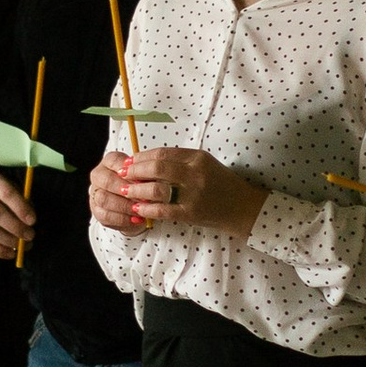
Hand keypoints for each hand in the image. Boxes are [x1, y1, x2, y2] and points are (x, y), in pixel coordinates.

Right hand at [0, 167, 35, 263]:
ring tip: (23, 245)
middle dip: (16, 227)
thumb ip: (25, 206)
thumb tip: (29, 225)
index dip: (20, 208)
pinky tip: (12, 253)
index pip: (6, 193)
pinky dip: (0, 250)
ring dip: (9, 241)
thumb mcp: (19, 195)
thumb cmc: (9, 200)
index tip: (33, 221)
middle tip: (30, 236)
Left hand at [90, 145, 265, 239]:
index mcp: (197, 158)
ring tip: (126, 191)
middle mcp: (195, 174)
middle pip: (157, 168)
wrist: (242, 207)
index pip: (163, 153)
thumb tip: (147, 161)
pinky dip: (147, 208)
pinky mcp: (191, 213)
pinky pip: (163, 210)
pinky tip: (138, 208)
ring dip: (137, 190)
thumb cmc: (221, 184)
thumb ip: (180, 161)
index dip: (142, 157)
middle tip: (123, 175)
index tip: (129, 161)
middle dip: (136, 171)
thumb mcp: (204, 164)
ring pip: (157, 189)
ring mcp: (193, 194)